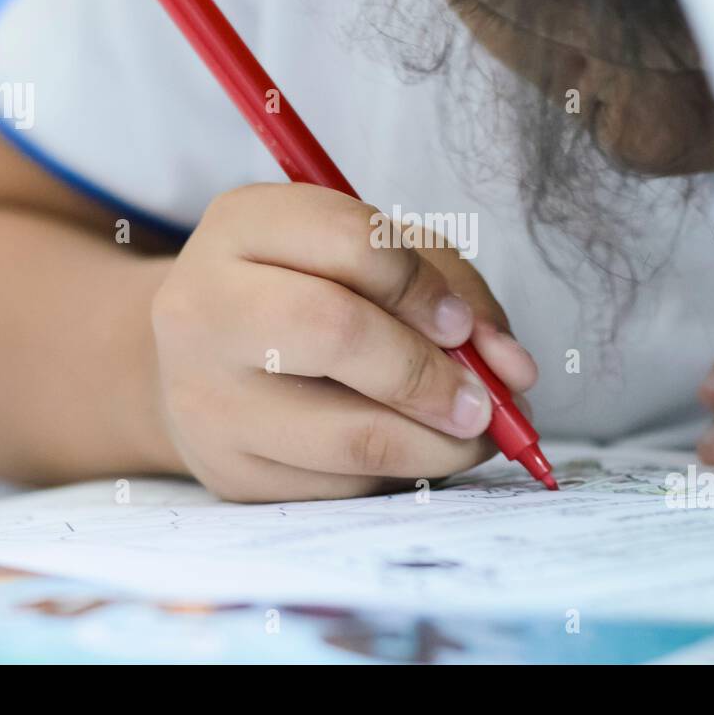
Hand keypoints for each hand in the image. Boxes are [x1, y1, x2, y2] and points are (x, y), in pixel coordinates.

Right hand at [149, 183, 537, 501]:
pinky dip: (398, 474)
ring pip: (348, 437)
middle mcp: (203, 307)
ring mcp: (206, 399)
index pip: (350, 242)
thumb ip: (449, 289)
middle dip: (430, 374)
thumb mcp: (370, 255)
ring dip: (437, 444)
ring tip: (471, 434)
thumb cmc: (307, 289)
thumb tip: (512, 370)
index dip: (423, 287)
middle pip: (336, 332)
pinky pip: (342, 488)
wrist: (201, 359)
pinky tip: (409, 450)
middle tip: (483, 403)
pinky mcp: (230, 473)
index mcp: (242, 226)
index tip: (462, 327)